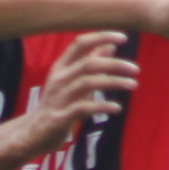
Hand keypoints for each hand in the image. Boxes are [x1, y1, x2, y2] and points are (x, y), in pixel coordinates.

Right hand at [20, 32, 137, 153]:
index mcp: (61, 67)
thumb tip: (110, 46)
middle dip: (115, 64)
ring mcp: (58, 98)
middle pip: (88, 63)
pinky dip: (103, 107)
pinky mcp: (60, 118)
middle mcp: (59, 79)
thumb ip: (90, 64)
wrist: (32, 133)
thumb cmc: (57, 104)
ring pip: (88, 83)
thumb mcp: (72, 81)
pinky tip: (117, 108)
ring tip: (133, 85)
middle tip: (136, 69)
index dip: (102, 36)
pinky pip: (84, 108)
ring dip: (114, 82)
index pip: (80, 43)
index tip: (124, 37)